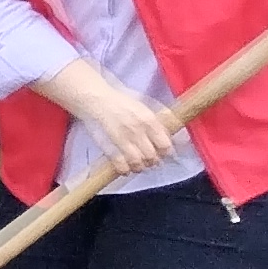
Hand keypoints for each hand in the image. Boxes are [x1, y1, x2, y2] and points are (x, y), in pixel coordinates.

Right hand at [36, 60, 179, 177]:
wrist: (95, 99)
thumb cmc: (121, 100)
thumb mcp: (145, 104)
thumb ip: (160, 118)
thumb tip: (172, 131)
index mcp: (149, 120)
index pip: (165, 145)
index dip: (166, 152)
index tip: (164, 152)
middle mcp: (137, 131)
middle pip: (152, 157)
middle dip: (154, 161)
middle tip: (151, 160)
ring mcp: (122, 140)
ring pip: (138, 163)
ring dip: (140, 166)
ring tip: (139, 164)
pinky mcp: (107, 146)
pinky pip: (120, 165)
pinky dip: (125, 170)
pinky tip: (126, 168)